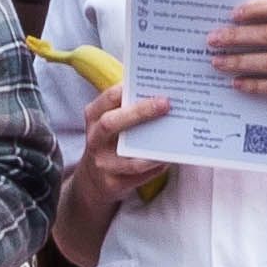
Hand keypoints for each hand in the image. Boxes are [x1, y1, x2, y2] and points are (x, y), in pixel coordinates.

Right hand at [54, 88, 175, 255]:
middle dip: (139, 112)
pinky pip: (138, 174)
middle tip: (165, 104)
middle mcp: (95, 139)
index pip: (107, 99)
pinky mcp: (112, 183)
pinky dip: (156, 166)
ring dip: (153, 146)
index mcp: (94, 117)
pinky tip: (169, 158)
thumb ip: (128, 108)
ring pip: (128, 155)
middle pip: (111, 123)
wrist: (93, 180)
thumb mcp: (110, 123)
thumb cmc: (111, 142)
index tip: (150, 83)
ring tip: (173, 137)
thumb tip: (162, 94)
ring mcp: (102, 162)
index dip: (126, 90)